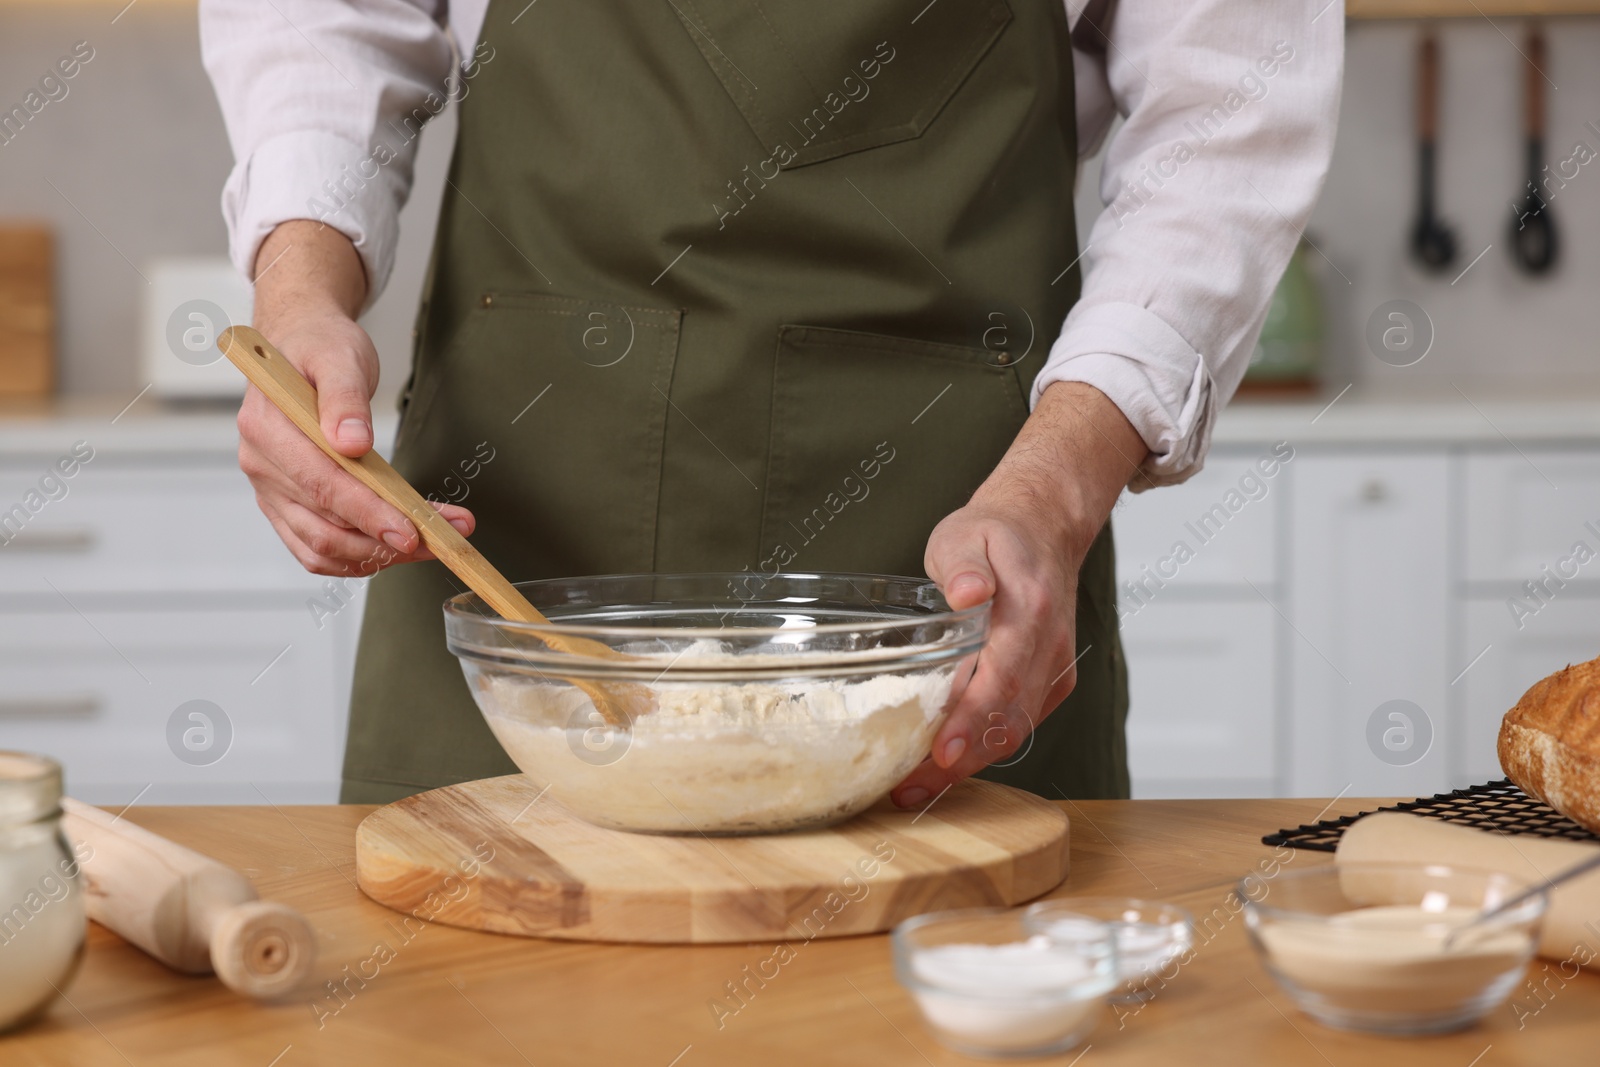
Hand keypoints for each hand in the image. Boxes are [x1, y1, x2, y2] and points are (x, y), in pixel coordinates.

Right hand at [240, 221, 473, 575]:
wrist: (302, 346)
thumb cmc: (321, 348)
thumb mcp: (340, 356)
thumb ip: (346, 397)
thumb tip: (352, 442)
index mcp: (267, 427)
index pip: (321, 483)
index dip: (367, 512)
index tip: (411, 530)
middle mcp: (260, 464)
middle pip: (324, 524)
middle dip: (384, 539)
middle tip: (439, 538)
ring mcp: (270, 489)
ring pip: (320, 547)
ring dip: (375, 555)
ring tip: (428, 544)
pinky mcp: (284, 505)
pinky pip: (314, 549)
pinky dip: (354, 558)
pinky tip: (392, 549)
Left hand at [891, 382, 1146, 806]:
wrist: (1045, 528)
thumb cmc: (996, 534)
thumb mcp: (966, 533)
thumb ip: (964, 563)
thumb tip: (965, 593)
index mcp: (1030, 612)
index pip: (1003, 678)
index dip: (972, 721)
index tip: (943, 753)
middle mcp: (1051, 647)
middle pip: (1010, 719)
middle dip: (962, 761)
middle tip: (910, 788)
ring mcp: (1055, 668)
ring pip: (1016, 729)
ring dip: (970, 763)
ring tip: (917, 786)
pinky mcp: (1051, 681)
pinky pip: (1019, 723)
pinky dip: (984, 747)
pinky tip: (945, 763)